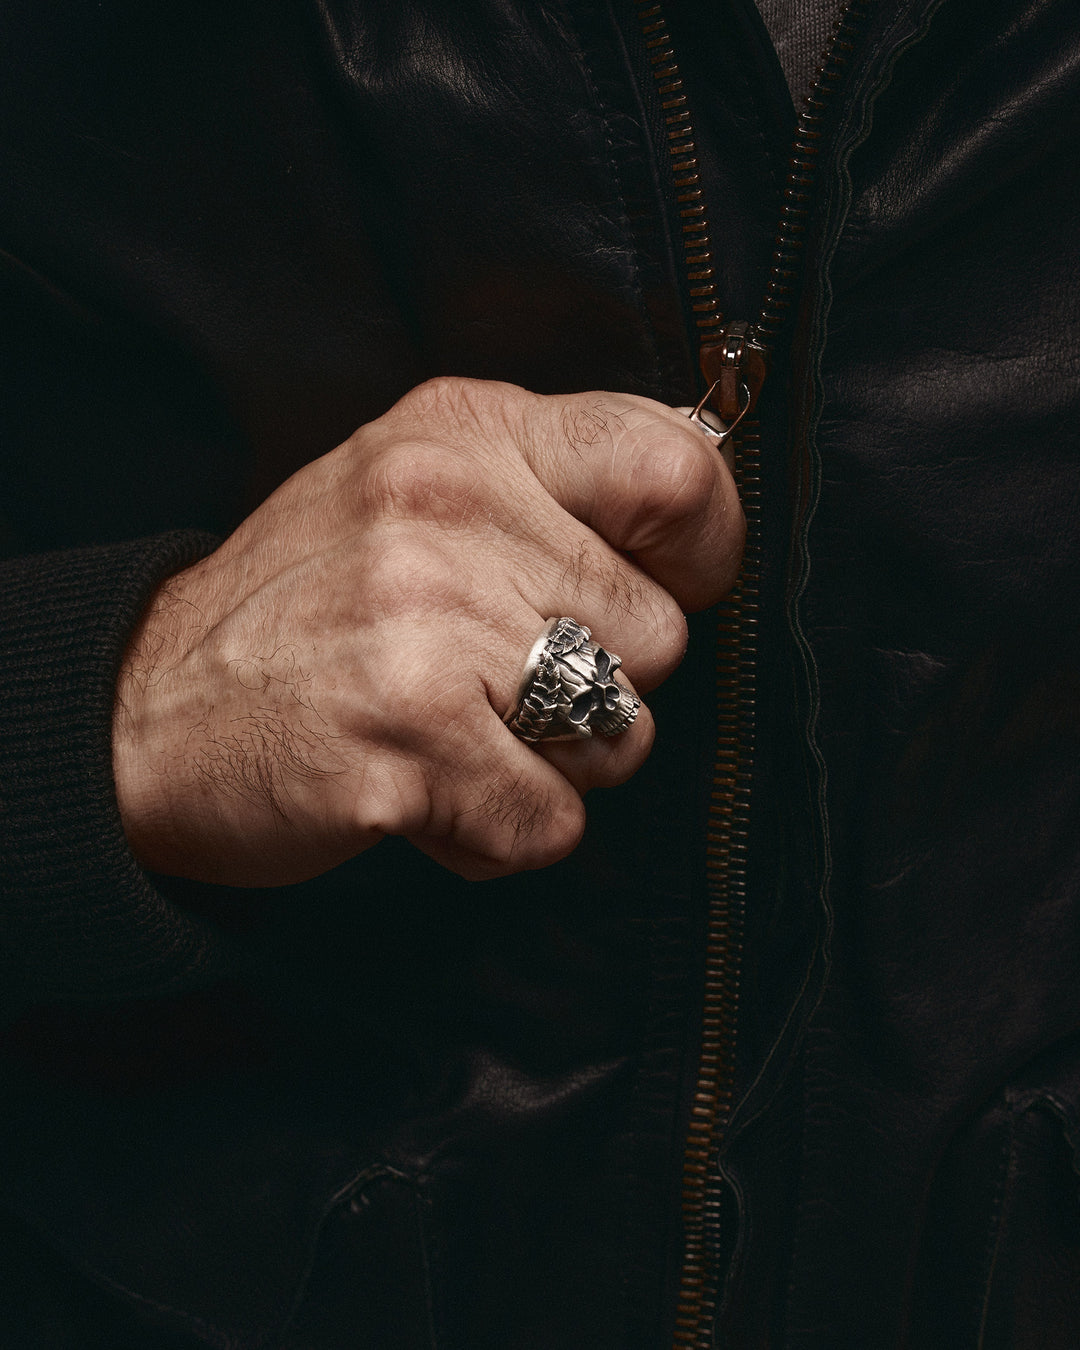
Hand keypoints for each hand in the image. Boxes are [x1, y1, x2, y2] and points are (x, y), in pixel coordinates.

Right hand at [112, 378, 743, 884]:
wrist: (142, 708)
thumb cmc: (305, 604)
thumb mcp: (409, 487)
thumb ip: (543, 489)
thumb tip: (694, 511)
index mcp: (467, 433)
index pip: (678, 468)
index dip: (701, 549)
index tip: (655, 587)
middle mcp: (450, 511)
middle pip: (662, 635)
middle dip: (604, 683)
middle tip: (498, 680)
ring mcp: (429, 627)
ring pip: (622, 737)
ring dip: (556, 763)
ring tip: (456, 732)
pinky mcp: (409, 744)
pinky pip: (552, 824)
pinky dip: (500, 831)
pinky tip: (428, 790)